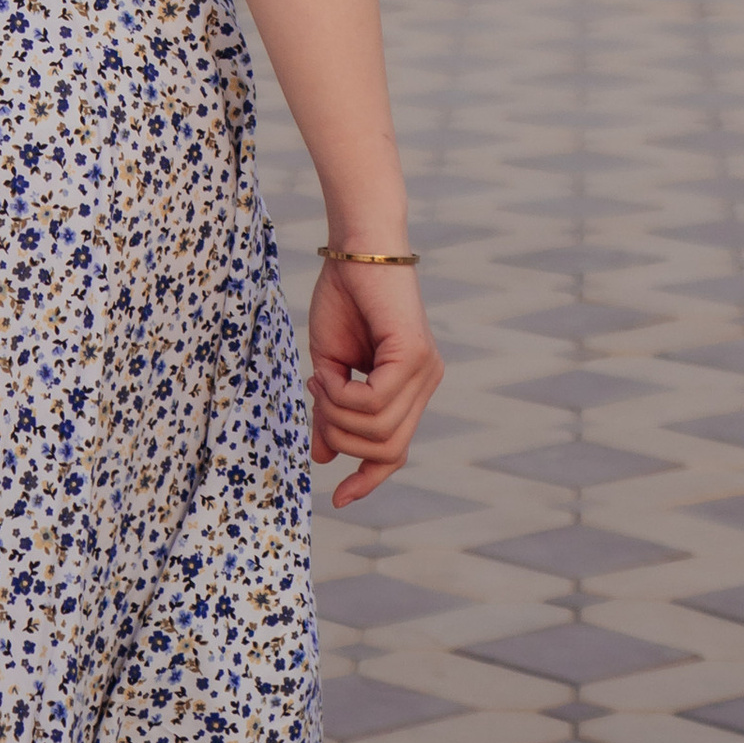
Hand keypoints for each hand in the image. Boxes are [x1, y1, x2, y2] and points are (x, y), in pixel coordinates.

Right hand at [308, 259, 441, 508]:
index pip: (397, 451)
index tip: (340, 499)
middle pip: (388, 450)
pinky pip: (374, 403)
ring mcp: (425, 371)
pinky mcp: (415, 355)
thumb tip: (323, 457)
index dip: (370, 480)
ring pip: (379, 432)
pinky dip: (343, 395)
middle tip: (317, 394)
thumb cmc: (343, 295)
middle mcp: (426, 382)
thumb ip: (332, 411)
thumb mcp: (330, 366)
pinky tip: (330, 371)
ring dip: (337, 413)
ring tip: (322, 377)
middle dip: (341, 435)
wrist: (355, 243)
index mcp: (409, 386)